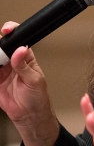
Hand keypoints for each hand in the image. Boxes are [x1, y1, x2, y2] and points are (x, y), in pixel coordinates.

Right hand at [0, 21, 58, 145]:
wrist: (29, 115)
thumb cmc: (38, 97)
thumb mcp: (34, 80)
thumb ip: (24, 66)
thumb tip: (20, 50)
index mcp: (25, 57)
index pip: (17, 40)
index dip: (11, 32)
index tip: (6, 31)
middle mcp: (12, 61)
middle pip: (0, 46)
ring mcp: (2, 70)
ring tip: (0, 68)